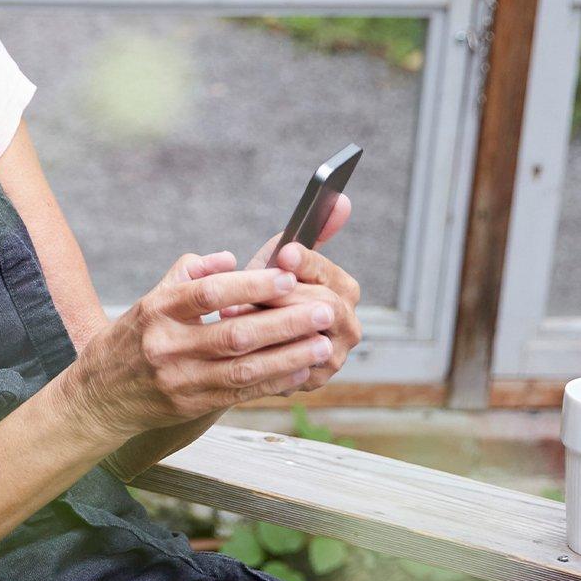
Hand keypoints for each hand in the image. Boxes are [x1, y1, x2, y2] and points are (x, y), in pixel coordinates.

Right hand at [60, 251, 339, 440]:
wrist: (99, 395)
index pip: (209, 293)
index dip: (251, 285)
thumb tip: (231, 259)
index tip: (288, 277)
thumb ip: (190, 274)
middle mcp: (167, 344)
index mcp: (157, 309)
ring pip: (244, 368)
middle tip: (324, 311)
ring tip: (323, 343)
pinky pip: (241, 393)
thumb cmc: (133, 338)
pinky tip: (301, 370)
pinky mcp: (190, 405)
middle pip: (235, 333)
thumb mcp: (151, 298)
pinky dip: (274, 381)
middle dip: (285, 322)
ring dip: (289, 356)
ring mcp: (179, 379)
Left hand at [221, 194, 360, 395]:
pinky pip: (291, 368)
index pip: (331, 273)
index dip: (309, 263)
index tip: (286, 255)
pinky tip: (238, 345)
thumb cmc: (266, 293)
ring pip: (304, 338)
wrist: (253, 343)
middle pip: (323, 306)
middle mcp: (348, 323)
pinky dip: (265, 354)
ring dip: (268, 326)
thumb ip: (306, 234)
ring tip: (232, 317)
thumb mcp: (277, 263)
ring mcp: (334, 355)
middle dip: (284, 297)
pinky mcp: (314, 380)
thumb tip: (341, 199)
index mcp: (343, 290)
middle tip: (249, 292)